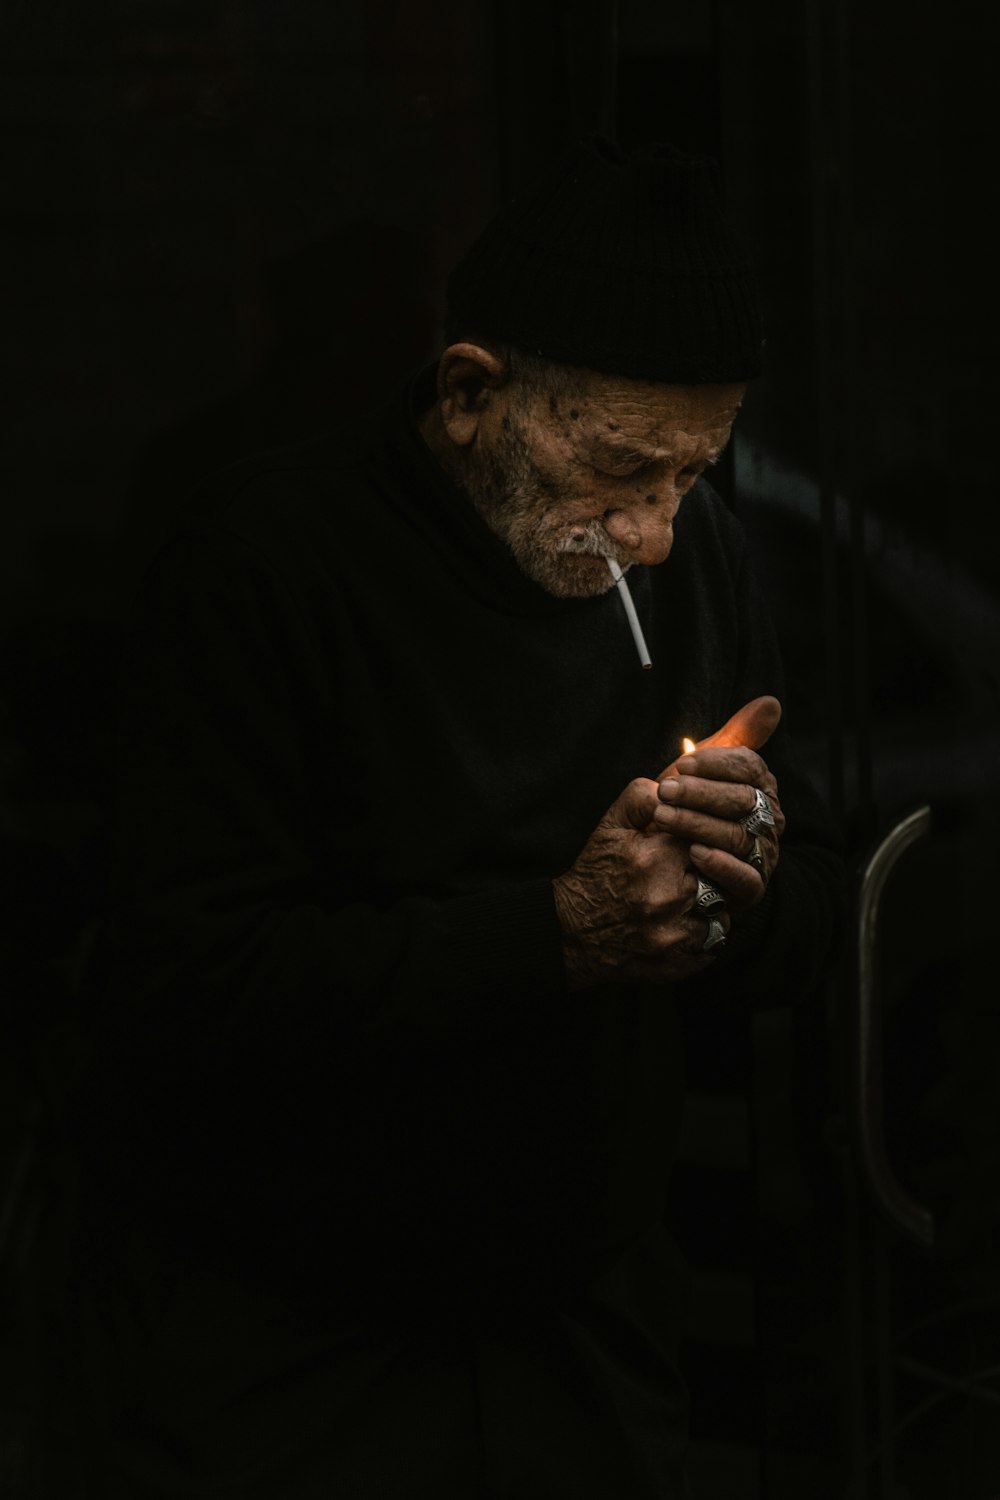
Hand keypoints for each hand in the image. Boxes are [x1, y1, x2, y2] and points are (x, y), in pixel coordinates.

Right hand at [552, 778, 723, 990]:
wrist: (571, 932)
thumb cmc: (595, 873)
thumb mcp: (611, 826)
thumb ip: (643, 797)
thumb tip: (674, 786)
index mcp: (656, 858)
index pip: (706, 837)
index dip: (699, 839)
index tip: (688, 845)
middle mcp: (669, 897)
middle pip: (719, 874)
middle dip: (709, 871)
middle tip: (689, 872)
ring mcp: (676, 935)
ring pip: (722, 911)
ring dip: (709, 904)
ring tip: (685, 899)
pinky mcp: (678, 962)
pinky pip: (714, 943)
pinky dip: (704, 933)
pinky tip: (682, 922)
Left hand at [652, 695, 784, 911]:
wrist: (681, 867)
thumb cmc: (694, 811)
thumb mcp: (706, 773)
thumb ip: (734, 738)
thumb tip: (771, 703)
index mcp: (761, 787)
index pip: (750, 767)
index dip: (717, 763)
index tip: (683, 763)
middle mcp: (768, 819)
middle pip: (743, 799)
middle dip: (702, 792)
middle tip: (666, 790)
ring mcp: (763, 854)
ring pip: (739, 835)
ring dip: (699, 824)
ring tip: (665, 818)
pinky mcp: (752, 888)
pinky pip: (745, 877)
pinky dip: (720, 864)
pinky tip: (693, 853)